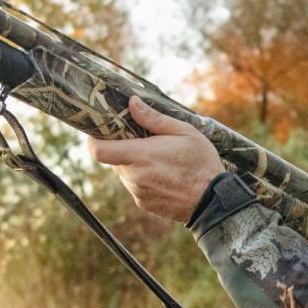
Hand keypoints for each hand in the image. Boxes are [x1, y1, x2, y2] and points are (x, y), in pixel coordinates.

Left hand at [88, 97, 223, 221]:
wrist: (213, 201)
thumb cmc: (201, 162)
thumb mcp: (184, 132)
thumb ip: (154, 119)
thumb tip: (132, 103)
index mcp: (141, 156)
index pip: (99, 151)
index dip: (94, 141)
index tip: (100, 133)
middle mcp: (134, 176)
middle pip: (113, 159)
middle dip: (124, 149)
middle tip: (145, 143)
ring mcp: (138, 192)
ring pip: (125, 173)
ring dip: (135, 165)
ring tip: (161, 161)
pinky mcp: (143, 203)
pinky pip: (135, 186)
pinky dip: (144, 179)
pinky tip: (165, 176)